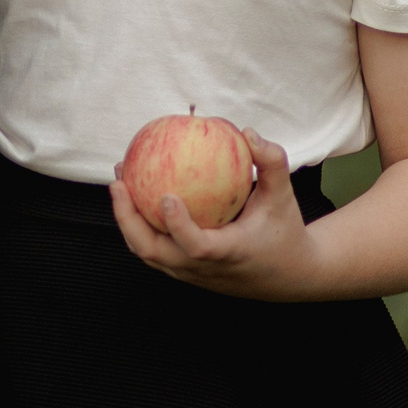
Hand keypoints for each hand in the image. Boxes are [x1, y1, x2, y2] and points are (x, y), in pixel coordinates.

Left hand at [108, 130, 323, 301]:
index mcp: (228, 254)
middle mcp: (204, 270)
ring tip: (119, 182)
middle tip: (118, 182)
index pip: (196, 246)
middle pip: (154, 253)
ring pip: (147, 253)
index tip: (165, 197)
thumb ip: (271, 162)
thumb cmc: (284, 230)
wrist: (289, 275)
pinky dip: (139, 225)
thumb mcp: (283, 196)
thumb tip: (247, 132)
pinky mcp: (185, 272)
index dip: (178, 225)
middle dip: (128, 219)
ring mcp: (190, 274)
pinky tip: (136, 192)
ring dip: (127, 220)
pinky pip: (154, 249)